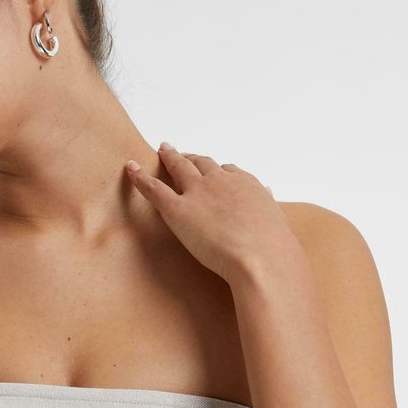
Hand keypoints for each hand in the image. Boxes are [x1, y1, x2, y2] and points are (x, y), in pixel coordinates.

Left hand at [126, 143, 296, 284]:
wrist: (260, 256)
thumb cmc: (273, 245)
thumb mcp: (276, 217)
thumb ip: (267, 203)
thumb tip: (268, 191)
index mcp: (244, 183)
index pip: (228, 171)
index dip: (217, 171)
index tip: (212, 172)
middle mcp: (220, 181)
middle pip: (202, 163)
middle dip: (192, 157)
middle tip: (181, 153)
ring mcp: (197, 193)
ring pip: (179, 167)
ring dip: (169, 157)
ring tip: (162, 150)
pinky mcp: (177, 209)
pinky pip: (154, 189)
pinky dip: (140, 177)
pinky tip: (130, 167)